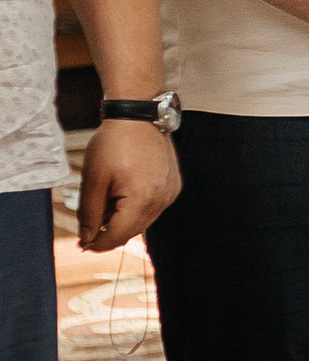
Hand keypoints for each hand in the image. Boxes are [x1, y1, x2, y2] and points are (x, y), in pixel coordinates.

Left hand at [78, 117, 179, 249]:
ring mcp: (170, 194)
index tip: (83, 245)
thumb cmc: (114, 142)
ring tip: (104, 207)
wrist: (138, 115)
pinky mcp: (173, 186)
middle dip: (109, 233)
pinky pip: (152, 207)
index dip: (98, 244)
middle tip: (88, 231)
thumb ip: (90, 213)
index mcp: (142, 200)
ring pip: (143, 221)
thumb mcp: (93, 179)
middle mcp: (162, 201)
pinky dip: (136, 208)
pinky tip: (121, 196)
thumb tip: (87, 237)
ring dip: (123, 220)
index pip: (118, 236)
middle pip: (132, 231)